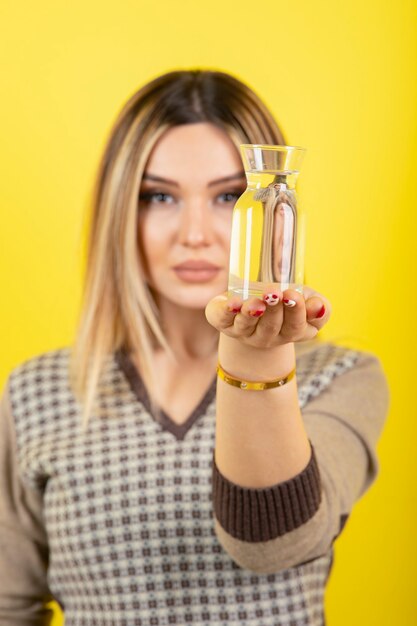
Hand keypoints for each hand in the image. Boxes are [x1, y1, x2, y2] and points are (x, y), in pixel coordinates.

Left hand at [205, 284, 330, 348]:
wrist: (251, 301)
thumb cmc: (283, 300)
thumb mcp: (306, 298)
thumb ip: (319, 305)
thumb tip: (318, 306)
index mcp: (293, 331)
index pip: (300, 327)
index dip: (298, 312)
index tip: (293, 294)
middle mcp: (269, 336)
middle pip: (274, 327)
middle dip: (275, 310)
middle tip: (275, 293)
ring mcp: (245, 332)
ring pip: (249, 325)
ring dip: (252, 312)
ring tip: (256, 301)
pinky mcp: (224, 323)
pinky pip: (224, 320)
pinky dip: (227, 311)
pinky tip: (232, 302)